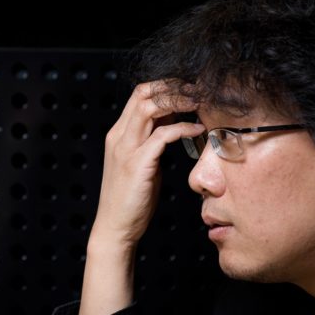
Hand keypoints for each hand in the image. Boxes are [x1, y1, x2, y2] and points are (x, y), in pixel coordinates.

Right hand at [90, 79, 203, 247]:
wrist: (115, 227)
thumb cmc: (132, 198)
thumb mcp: (141, 161)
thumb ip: (151, 141)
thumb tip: (172, 122)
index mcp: (118, 133)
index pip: (139, 95)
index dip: (164, 87)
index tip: (188, 90)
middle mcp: (119, 136)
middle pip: (143, 93)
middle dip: (173, 87)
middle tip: (198, 90)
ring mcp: (126, 149)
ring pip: (150, 107)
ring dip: (178, 101)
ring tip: (199, 103)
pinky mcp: (137, 163)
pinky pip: (163, 135)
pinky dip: (182, 128)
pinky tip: (197, 129)